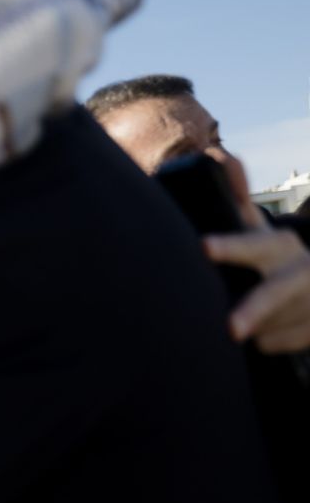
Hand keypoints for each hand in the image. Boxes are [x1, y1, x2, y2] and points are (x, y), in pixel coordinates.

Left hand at [203, 155, 309, 352]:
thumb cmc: (269, 257)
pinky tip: (260, 336)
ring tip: (235, 326)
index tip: (203, 247)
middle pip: (278, 291)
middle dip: (255, 310)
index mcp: (280, 246)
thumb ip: (237, 202)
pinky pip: (279, 345)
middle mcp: (302, 270)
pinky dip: (267, 343)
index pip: (254, 245)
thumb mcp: (257, 232)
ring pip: (275, 325)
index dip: (230, 247)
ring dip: (255, 328)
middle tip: (230, 330)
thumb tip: (219, 156)